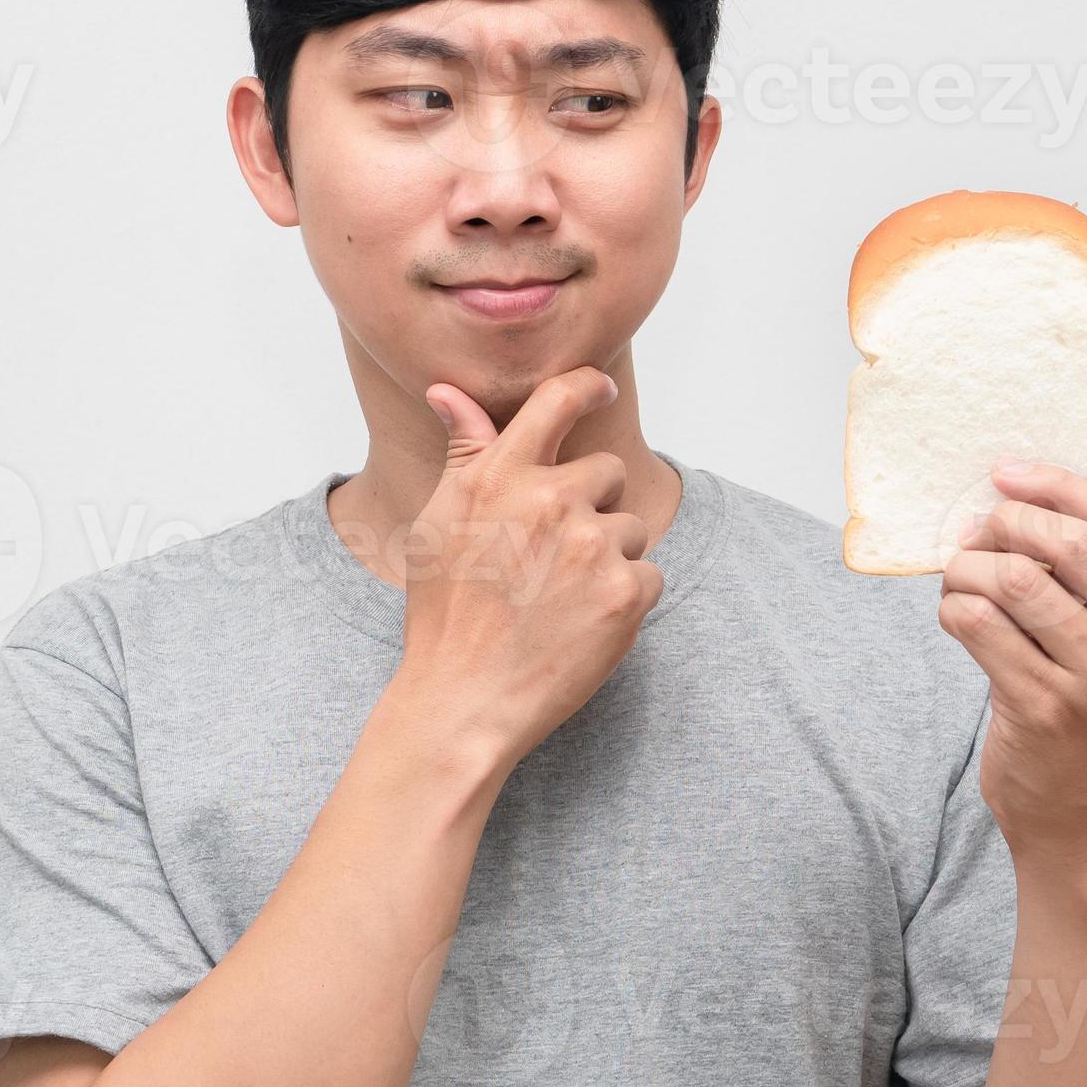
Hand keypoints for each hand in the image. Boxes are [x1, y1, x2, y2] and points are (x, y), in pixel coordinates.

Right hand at [392, 367, 661, 765]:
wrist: (463, 700)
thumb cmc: (444, 615)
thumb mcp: (437, 524)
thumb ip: (462, 454)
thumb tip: (449, 392)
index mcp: (499, 474)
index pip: (558, 399)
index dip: (588, 387)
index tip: (603, 389)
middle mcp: (549, 500)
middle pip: (607, 472)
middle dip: (592, 506)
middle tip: (552, 558)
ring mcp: (591, 546)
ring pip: (630, 528)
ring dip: (608, 557)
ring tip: (560, 599)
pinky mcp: (625, 594)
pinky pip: (649, 575)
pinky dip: (625, 600)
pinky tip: (581, 624)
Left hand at [935, 461, 1086, 861]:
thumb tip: (1033, 497)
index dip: (1057, 485)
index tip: (1008, 475)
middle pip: (1073, 542)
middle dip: (1008, 522)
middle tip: (977, 531)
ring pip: (1018, 579)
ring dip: (970, 566)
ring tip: (960, 576)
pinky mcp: (1047, 708)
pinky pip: (980, 624)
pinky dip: (955, 607)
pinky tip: (958, 616)